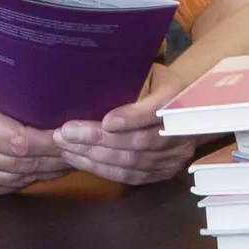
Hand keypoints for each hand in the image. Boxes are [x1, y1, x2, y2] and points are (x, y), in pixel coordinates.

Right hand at [0, 91, 66, 197]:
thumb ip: (8, 95)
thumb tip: (55, 94)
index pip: (17, 140)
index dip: (49, 141)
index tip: (73, 134)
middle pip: (22, 162)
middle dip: (56, 156)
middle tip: (83, 147)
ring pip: (20, 177)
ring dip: (50, 169)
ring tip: (73, 157)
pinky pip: (11, 187)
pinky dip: (34, 178)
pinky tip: (50, 168)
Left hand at [62, 64, 206, 186]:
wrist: (181, 106)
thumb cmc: (152, 83)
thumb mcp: (144, 71)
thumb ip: (126, 79)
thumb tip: (88, 79)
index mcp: (179, 98)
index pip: (158, 111)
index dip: (132, 118)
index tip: (105, 121)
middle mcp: (183, 132)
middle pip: (140, 142)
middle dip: (98, 140)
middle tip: (65, 133)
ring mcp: (175, 156)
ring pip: (132, 163)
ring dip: (94, 157)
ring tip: (65, 147)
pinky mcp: (164, 173)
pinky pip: (130, 177)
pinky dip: (101, 169)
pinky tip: (78, 160)